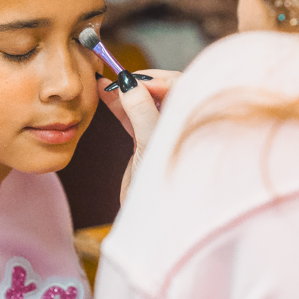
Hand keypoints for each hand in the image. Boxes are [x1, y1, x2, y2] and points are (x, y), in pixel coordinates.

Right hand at [97, 70, 180, 202]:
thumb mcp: (151, 141)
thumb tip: (130, 83)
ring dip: (127, 92)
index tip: (134, 79)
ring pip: (145, 103)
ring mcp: (163, 134)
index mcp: (193, 121)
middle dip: (140, 82)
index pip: (180, 86)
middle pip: (162, 91)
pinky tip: (106, 95)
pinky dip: (121, 106)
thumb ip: (142, 110)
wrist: (152, 220)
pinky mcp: (146, 144)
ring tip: (106, 83)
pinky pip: (134, 117)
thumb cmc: (165, 183)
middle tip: (119, 78)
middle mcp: (181, 124)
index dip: (156, 79)